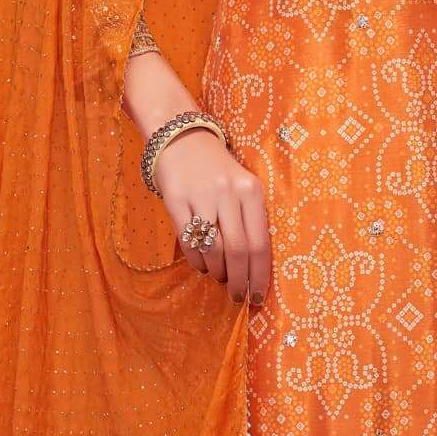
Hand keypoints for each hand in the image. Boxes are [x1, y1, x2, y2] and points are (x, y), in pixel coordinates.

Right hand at [153, 128, 270, 301]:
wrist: (182, 138)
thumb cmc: (218, 171)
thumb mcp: (243, 187)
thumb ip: (251, 220)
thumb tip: (254, 268)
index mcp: (252, 191)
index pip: (260, 243)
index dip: (260, 276)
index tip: (258, 297)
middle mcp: (229, 193)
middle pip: (239, 250)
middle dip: (240, 281)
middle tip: (239, 297)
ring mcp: (201, 196)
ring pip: (213, 249)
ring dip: (217, 272)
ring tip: (220, 278)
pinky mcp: (175, 199)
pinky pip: (188, 241)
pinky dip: (197, 261)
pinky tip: (202, 266)